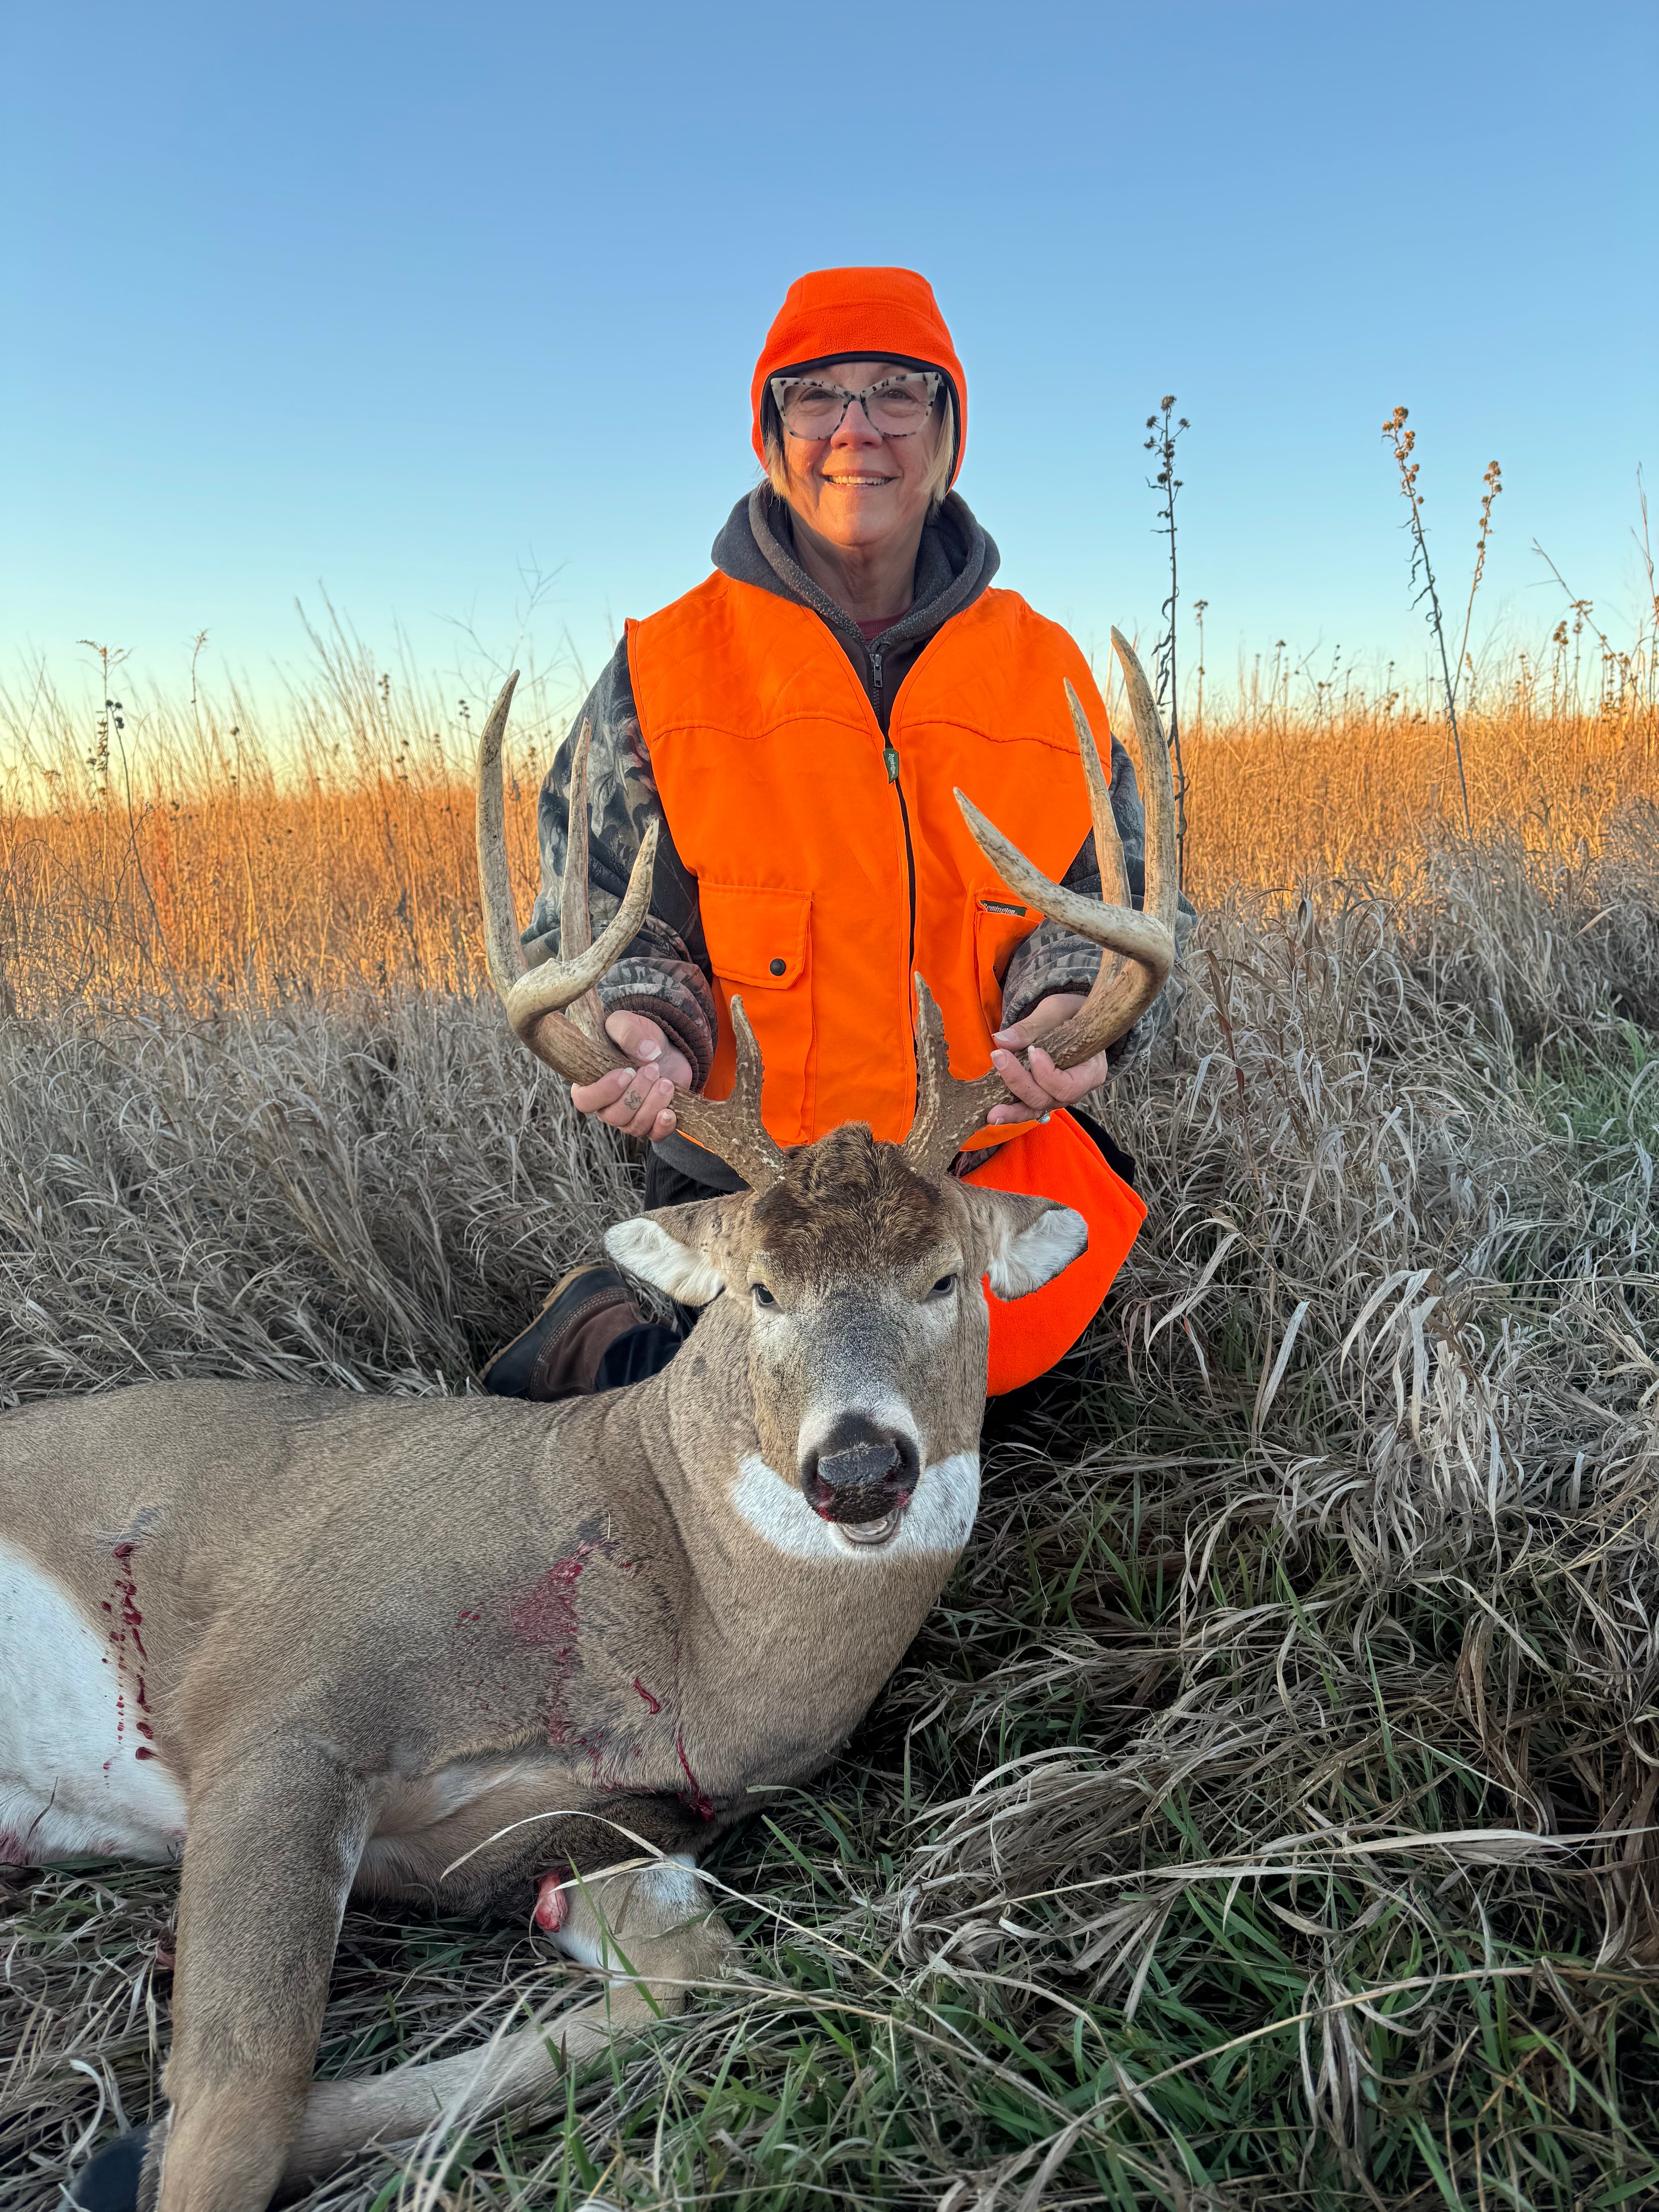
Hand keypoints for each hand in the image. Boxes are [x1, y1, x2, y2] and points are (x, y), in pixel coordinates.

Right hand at [570, 1011, 693, 1140]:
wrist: (663, 1044)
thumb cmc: (636, 1035)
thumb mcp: (628, 1023)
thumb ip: (629, 1032)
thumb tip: (647, 1052)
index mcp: (590, 1082)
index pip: (585, 1100)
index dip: (604, 1092)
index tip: (626, 1072)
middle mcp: (606, 1104)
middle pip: (613, 1116)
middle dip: (636, 1094)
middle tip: (653, 1069)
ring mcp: (629, 1116)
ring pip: (634, 1126)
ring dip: (652, 1105)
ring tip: (666, 1082)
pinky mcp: (652, 1120)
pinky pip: (653, 1135)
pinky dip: (663, 1127)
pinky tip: (670, 1112)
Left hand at [984, 993, 1109, 1125]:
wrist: (1072, 1017)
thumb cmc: (1070, 1013)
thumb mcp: (1055, 1011)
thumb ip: (1031, 1027)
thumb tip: (1001, 1040)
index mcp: (1091, 1070)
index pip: (1069, 1086)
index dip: (1047, 1074)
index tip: (1033, 1050)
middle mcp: (1077, 1089)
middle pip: (1049, 1099)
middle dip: (1021, 1083)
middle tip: (998, 1057)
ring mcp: (1059, 1095)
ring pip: (1037, 1108)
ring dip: (1013, 1110)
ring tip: (992, 1113)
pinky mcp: (1043, 1094)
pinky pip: (1028, 1107)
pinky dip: (1011, 1111)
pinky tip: (993, 1115)